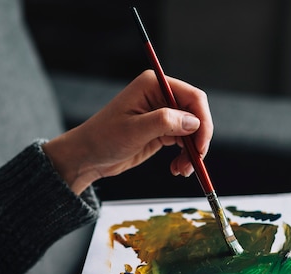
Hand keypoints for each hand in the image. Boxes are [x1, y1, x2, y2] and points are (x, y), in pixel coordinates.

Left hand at [43, 70, 213, 194]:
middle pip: (195, 114)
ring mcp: (161, 115)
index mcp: (153, 86)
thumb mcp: (134, 130)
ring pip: (192, 131)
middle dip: (198, 140)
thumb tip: (193, 122)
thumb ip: (165, 122)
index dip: (202, 120)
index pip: (192, 97)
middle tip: (194, 162)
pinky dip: (185, 156)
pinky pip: (183, 142)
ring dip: (192, 152)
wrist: (88, 157)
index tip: (201, 145)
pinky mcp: (161, 132)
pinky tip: (177, 168)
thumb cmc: (103, 138)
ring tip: (182, 170)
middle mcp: (160, 96)